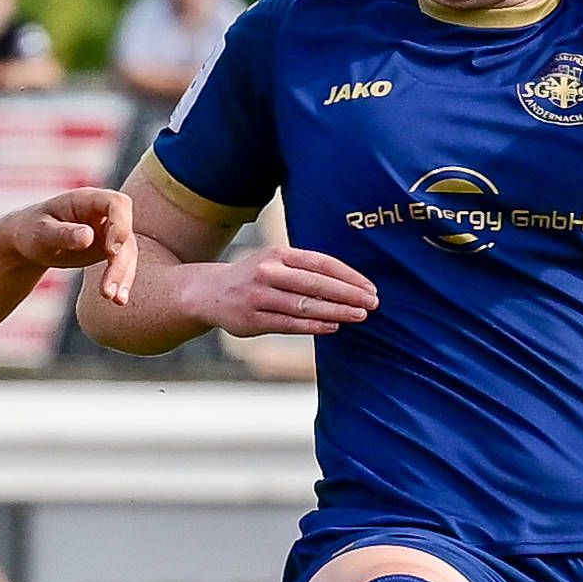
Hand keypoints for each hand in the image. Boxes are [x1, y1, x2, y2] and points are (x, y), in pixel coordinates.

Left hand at [8, 187, 136, 304]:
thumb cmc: (31, 231)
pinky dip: (121, 282)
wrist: (28, 242)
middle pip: (125, 233)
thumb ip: (63, 234)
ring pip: (127, 252)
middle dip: (120, 262)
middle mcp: (103, 213)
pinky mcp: (109, 249)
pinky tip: (118, 300)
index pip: (117, 203)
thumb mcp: (41, 233)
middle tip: (108, 289)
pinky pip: (122, 265)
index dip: (121, 224)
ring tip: (114, 299)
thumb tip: (88, 237)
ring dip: (123, 276)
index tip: (111, 249)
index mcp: (86, 200)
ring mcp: (109, 231)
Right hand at [196, 246, 377, 338]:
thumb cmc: (255, 278)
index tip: (370, 288)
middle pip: (316, 284)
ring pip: (304, 305)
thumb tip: (350, 286)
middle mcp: (268, 272)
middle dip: (348, 294)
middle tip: (373, 303)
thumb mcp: (276, 263)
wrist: (209, 292)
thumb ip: (306, 271)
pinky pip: (289, 324)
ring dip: (336, 312)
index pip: (322, 263)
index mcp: (279, 254)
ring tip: (359, 316)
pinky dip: (314, 326)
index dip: (349, 276)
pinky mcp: (252, 319)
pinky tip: (333, 327)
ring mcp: (259, 296)